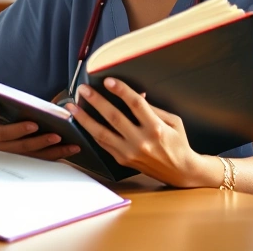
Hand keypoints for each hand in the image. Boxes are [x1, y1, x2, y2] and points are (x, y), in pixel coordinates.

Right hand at [0, 101, 80, 160]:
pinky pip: (45, 158)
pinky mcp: (30, 158)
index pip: (7, 134)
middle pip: (25, 147)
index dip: (20, 129)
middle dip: (42, 142)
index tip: (33, 124)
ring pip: (39, 155)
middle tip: (57, 136)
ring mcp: (19, 155)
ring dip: (56, 151)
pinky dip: (60, 154)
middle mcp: (7, 149)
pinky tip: (73, 149)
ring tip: (73, 146)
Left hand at [66, 79, 208, 186]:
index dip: (121, 91)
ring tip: (73, 107)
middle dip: (96, 101)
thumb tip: (135, 94)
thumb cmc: (178, 142)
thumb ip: (152, 108)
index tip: (108, 81)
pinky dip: (91, 132)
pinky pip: (103, 144)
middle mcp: (141, 141)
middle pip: (114, 118)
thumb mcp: (172, 121)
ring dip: (85, 119)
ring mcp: (130, 153)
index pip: (136, 105)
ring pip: (102, 134)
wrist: (180, 171)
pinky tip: (82, 121)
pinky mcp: (122, 160)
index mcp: (156, 128)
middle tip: (83, 90)